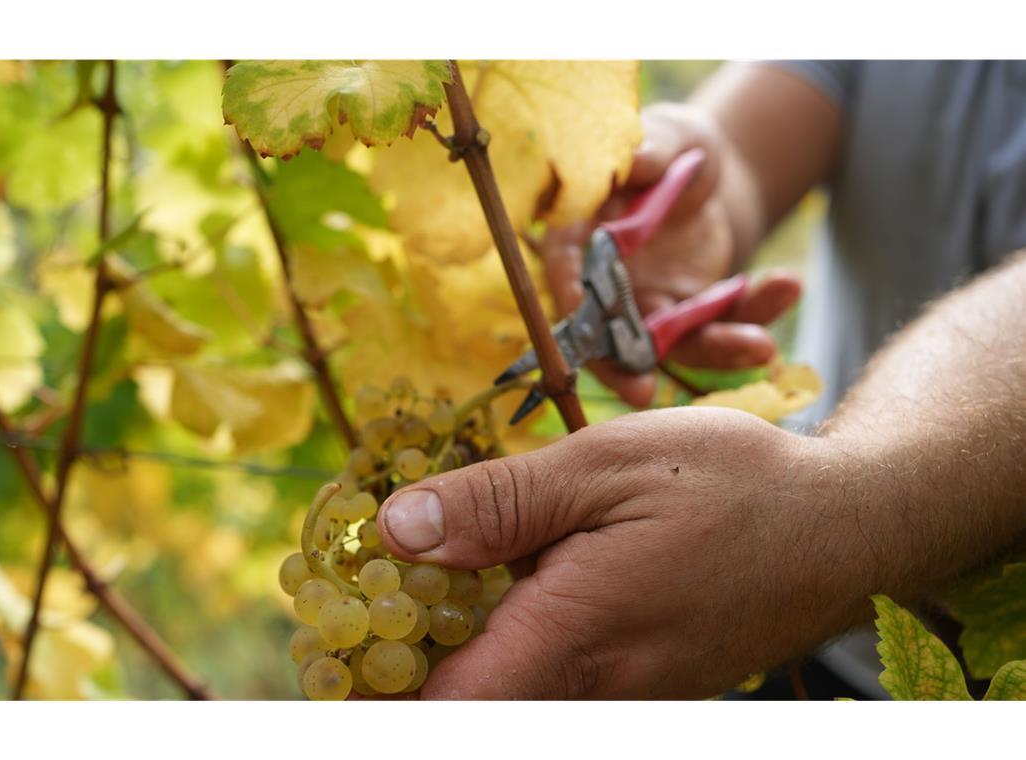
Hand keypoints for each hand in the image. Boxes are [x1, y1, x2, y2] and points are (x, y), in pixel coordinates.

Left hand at [377, 407, 867, 698]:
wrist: (846, 524)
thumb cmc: (733, 483)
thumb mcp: (605, 465)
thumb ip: (499, 502)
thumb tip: (398, 529)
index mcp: (573, 635)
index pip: (444, 708)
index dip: (373, 690)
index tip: (327, 649)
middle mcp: (595, 686)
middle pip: (469, 708)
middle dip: (402, 668)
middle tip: (360, 605)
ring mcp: (625, 693)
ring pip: (511, 696)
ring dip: (453, 654)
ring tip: (422, 583)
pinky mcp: (645, 683)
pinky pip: (555, 681)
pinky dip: (508, 644)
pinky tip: (507, 581)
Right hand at [539, 104, 799, 406]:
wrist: (705, 171)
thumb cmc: (670, 146)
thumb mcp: (667, 135)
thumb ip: (651, 148)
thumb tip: (633, 162)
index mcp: (579, 236)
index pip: (565, 276)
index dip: (572, 305)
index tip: (589, 332)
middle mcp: (606, 284)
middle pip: (606, 335)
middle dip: (623, 368)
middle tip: (643, 395)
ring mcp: (648, 306)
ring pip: (673, 344)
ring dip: (716, 350)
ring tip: (763, 346)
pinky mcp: (691, 314)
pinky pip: (722, 325)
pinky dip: (755, 315)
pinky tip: (788, 286)